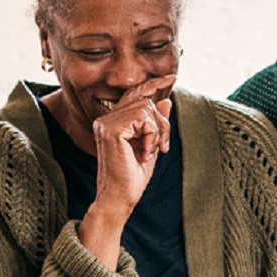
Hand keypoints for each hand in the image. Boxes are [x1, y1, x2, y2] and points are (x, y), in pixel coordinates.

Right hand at [90, 76, 175, 211]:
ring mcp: (106, 123)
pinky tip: (145, 153)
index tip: (171, 77)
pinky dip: (153, 136)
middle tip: (163, 147)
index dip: (153, 84)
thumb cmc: (131, 179)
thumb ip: (156, 124)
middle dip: (162, 122)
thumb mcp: (150, 147)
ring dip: (158, 132)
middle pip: (144, 100)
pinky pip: (145, 119)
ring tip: (151, 153)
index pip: (134, 95)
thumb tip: (166, 100)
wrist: (119, 200)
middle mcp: (105, 119)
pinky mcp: (111, 129)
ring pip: (147, 108)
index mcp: (111, 122)